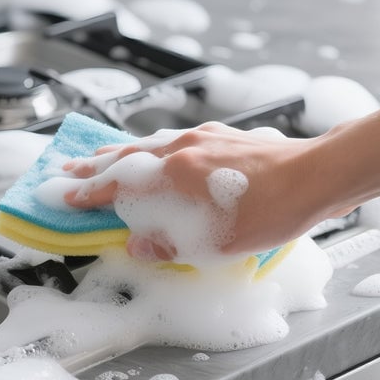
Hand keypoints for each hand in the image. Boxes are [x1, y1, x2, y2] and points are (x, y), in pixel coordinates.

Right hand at [63, 122, 335, 258]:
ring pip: (144, 143)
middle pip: (124, 156)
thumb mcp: (214, 244)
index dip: (86, 192)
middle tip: (66, 168)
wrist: (316, 177)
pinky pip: (169, 138)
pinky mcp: (219, 135)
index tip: (63, 196)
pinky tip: (153, 150)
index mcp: (172, 175)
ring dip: (117, 153)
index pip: (116, 184)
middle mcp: (179, 149)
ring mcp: (199, 137)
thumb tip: (137, 245)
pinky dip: (148, 146)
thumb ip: (167, 245)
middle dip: (92, 166)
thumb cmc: (269, 211)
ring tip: (97, 156)